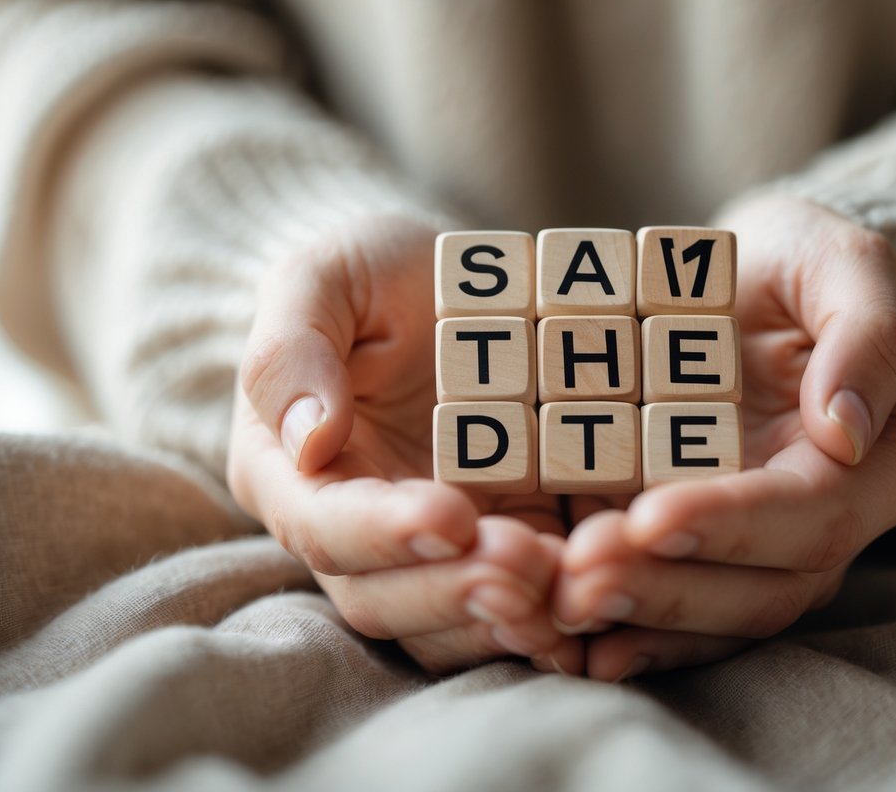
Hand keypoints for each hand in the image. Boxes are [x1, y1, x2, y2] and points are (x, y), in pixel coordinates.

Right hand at [226, 216, 580, 674]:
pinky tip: (602, 596)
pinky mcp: (504, 541)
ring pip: (451, 622)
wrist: (445, 282)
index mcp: (293, 471)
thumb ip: (293, 350)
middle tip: (525, 566)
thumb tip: (309, 440)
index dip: (385, 534)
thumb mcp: (323, 278)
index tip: (451, 517)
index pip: (324, 526)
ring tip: (570, 590)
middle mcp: (356, 530)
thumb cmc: (372, 274)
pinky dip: (555, 612)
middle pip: (386, 597)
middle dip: (456, 591)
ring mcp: (432, 548)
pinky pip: (517, 605)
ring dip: (508, 618)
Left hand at [553, 196, 895, 680]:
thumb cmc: (799, 265)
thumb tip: (848, 429)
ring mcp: (758, 550)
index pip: (812, 516)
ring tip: (556, 600)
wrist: (744, 283)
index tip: (650, 516)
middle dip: (668, 589)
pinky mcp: (699, 553)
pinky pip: (671, 613)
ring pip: (712, 617)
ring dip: (635, 617)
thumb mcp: (841, 261)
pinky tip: (560, 629)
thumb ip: (869, 333)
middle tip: (580, 577)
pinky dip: (622, 629)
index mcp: (879, 466)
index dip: (732, 523)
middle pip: (760, 591)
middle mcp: (825, 528)